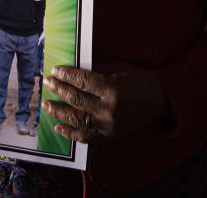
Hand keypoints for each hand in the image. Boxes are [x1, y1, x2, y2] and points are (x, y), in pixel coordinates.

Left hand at [42, 62, 167, 143]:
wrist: (160, 100)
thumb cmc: (140, 80)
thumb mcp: (120, 69)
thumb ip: (97, 71)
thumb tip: (74, 71)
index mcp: (112, 89)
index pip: (82, 81)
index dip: (66, 75)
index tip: (55, 70)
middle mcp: (108, 109)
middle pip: (76, 99)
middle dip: (59, 90)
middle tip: (48, 83)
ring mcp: (108, 125)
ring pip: (76, 119)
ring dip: (58, 111)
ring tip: (46, 104)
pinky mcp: (110, 136)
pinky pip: (86, 137)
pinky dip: (70, 133)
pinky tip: (58, 127)